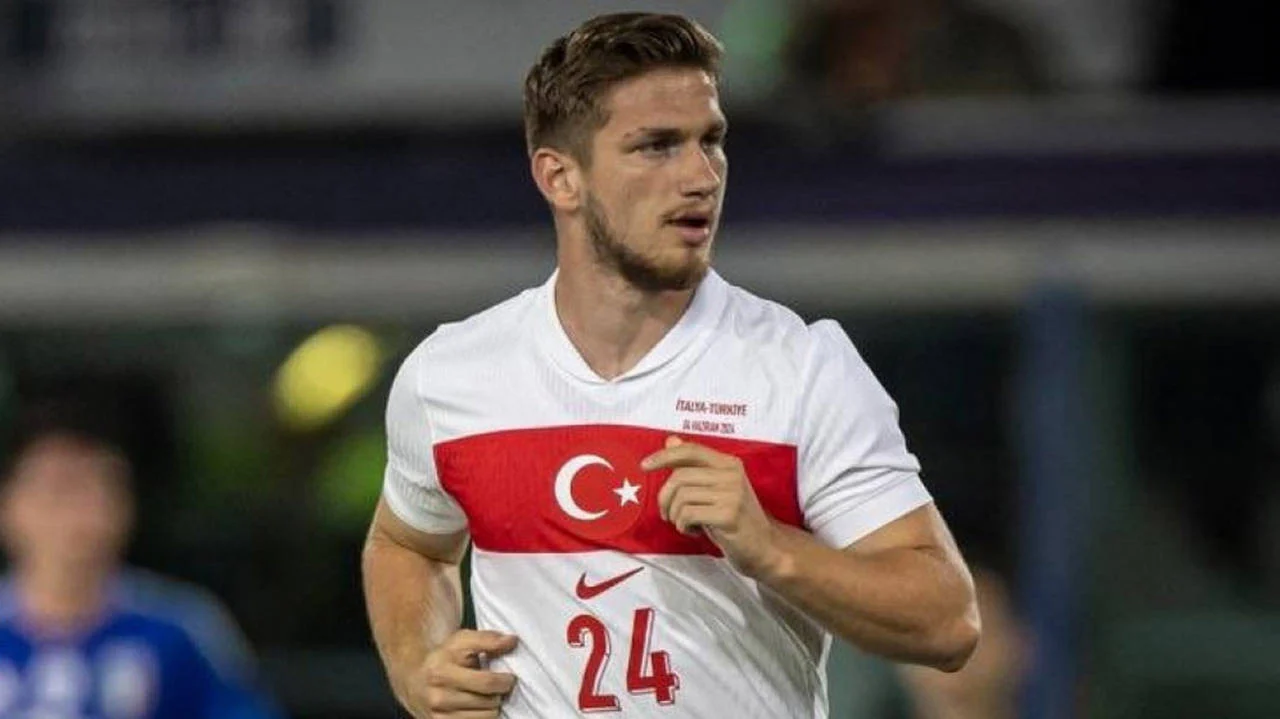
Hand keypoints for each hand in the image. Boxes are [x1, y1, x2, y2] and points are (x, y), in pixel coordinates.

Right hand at [400, 630, 517, 717]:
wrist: (415, 679)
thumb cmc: (444, 658)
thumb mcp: (462, 641)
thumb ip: (488, 639)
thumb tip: (512, 641)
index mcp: (442, 673)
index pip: (486, 683)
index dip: (505, 681)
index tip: (509, 677)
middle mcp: (438, 697)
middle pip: (489, 703)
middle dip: (499, 694)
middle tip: (498, 686)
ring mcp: (439, 716)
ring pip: (486, 717)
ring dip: (492, 707)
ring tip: (486, 695)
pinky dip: (483, 716)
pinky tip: (479, 706)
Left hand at [645, 436, 778, 576]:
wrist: (765, 548)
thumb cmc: (735, 520)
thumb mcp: (714, 489)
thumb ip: (694, 467)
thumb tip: (671, 441)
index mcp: (728, 464)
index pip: (690, 451)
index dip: (664, 456)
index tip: (645, 466)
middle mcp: (732, 474)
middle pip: (680, 477)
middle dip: (665, 498)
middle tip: (668, 514)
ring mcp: (732, 494)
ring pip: (681, 497)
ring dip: (675, 515)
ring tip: (686, 524)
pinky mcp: (729, 514)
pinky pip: (688, 514)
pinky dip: (684, 526)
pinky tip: (696, 531)